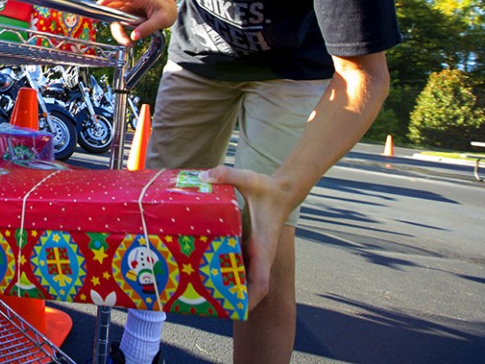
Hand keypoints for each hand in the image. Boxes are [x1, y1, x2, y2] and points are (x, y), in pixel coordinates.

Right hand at [97, 0, 176, 45]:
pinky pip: (120, 26)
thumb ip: (148, 27)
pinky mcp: (128, 19)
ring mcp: (128, 11)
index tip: (99, 5)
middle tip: (121, 39)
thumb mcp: (161, 19)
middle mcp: (130, 4)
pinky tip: (130, 42)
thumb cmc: (166, 10)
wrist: (169, 10)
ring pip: (115, 20)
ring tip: (129, 44)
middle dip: (112, 24)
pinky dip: (122, 35)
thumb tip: (133, 37)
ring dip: (119, 33)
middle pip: (114, 10)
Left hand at [200, 165, 295, 310]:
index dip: (250, 299)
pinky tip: (207, 272)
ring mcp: (257, 254)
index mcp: (262, 246)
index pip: (261, 282)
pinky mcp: (251, 248)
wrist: (281, 190)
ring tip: (203, 293)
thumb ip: (227, 175)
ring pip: (245, 279)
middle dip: (234, 300)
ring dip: (230, 288)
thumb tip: (204, 176)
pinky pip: (241, 267)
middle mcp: (260, 255)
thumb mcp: (247, 178)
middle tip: (209, 305)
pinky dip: (229, 274)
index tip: (237, 310)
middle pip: (250, 288)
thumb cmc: (266, 187)